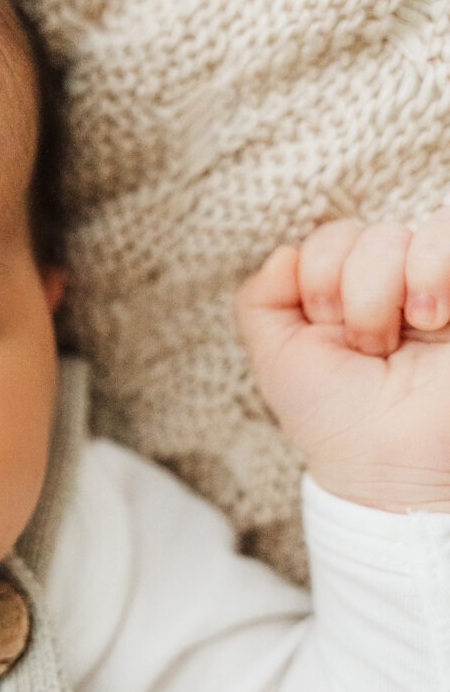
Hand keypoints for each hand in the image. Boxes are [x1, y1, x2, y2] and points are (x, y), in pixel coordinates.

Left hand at [236, 212, 449, 511]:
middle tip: (367, 349)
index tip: (327, 332)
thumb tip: (284, 251)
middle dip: (351, 297)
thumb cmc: (335, 417)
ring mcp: (436, 284)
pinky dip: (433, 266)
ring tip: (397, 342)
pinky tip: (432, 319)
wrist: (390, 463)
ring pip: (400, 235)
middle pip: (363, 235)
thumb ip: (260, 299)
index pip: (329, 239)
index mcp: (348, 289)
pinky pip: (446, 229)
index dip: (317, 281)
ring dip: (384, 292)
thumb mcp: (276, 358)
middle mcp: (396, 281)